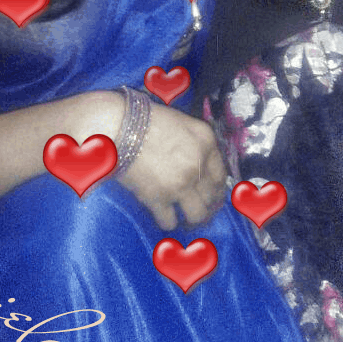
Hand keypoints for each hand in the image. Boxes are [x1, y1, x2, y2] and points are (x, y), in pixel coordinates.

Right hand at [119, 103, 226, 230]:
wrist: (120, 126)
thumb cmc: (150, 119)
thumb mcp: (184, 124)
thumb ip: (199, 145)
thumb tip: (203, 166)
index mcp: (206, 143)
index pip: (221, 174)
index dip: (218, 188)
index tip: (214, 194)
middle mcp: (198, 166)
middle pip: (212, 196)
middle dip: (207, 203)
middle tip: (199, 205)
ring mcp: (180, 185)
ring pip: (197, 214)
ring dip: (192, 216)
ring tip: (186, 215)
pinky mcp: (158, 199)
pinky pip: (170, 222)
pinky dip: (168, 220)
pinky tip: (165, 214)